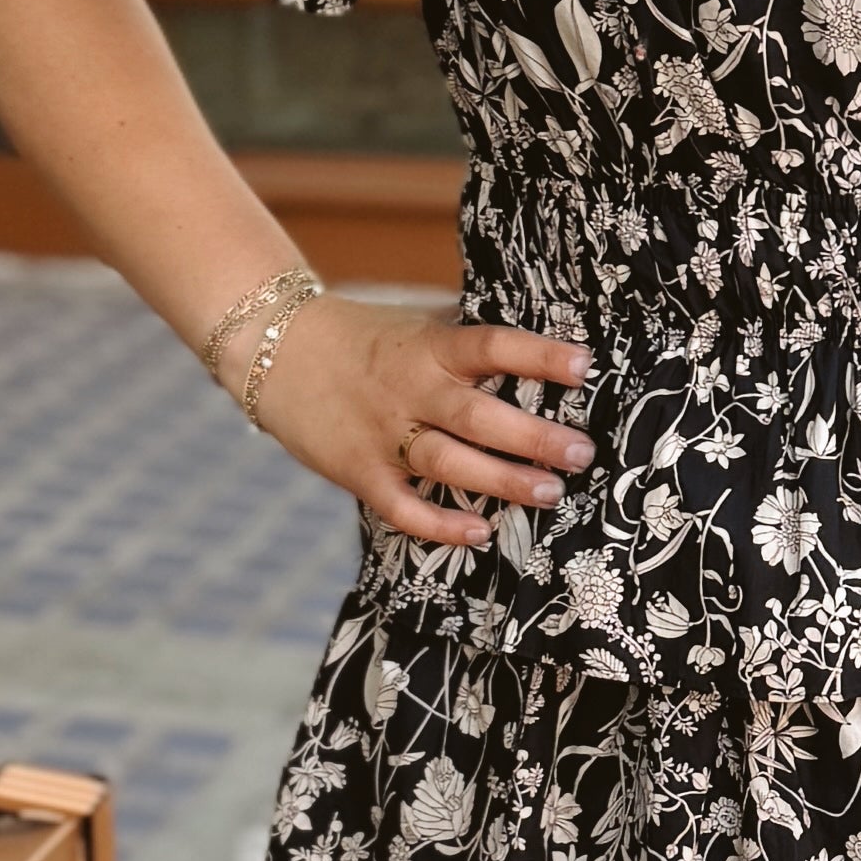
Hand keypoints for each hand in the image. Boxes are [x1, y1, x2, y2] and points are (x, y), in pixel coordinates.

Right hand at [254, 304, 591, 549]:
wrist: (277, 352)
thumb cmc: (365, 341)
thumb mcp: (417, 328)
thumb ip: (466, 345)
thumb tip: (542, 357)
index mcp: (429, 348)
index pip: (492, 347)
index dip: (538, 357)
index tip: (583, 367)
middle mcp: (410, 391)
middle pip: (478, 417)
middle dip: (533, 437)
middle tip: (580, 453)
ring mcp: (383, 435)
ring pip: (449, 464)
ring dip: (502, 482)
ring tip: (550, 493)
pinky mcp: (359, 472)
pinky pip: (403, 507)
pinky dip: (440, 525)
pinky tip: (480, 533)